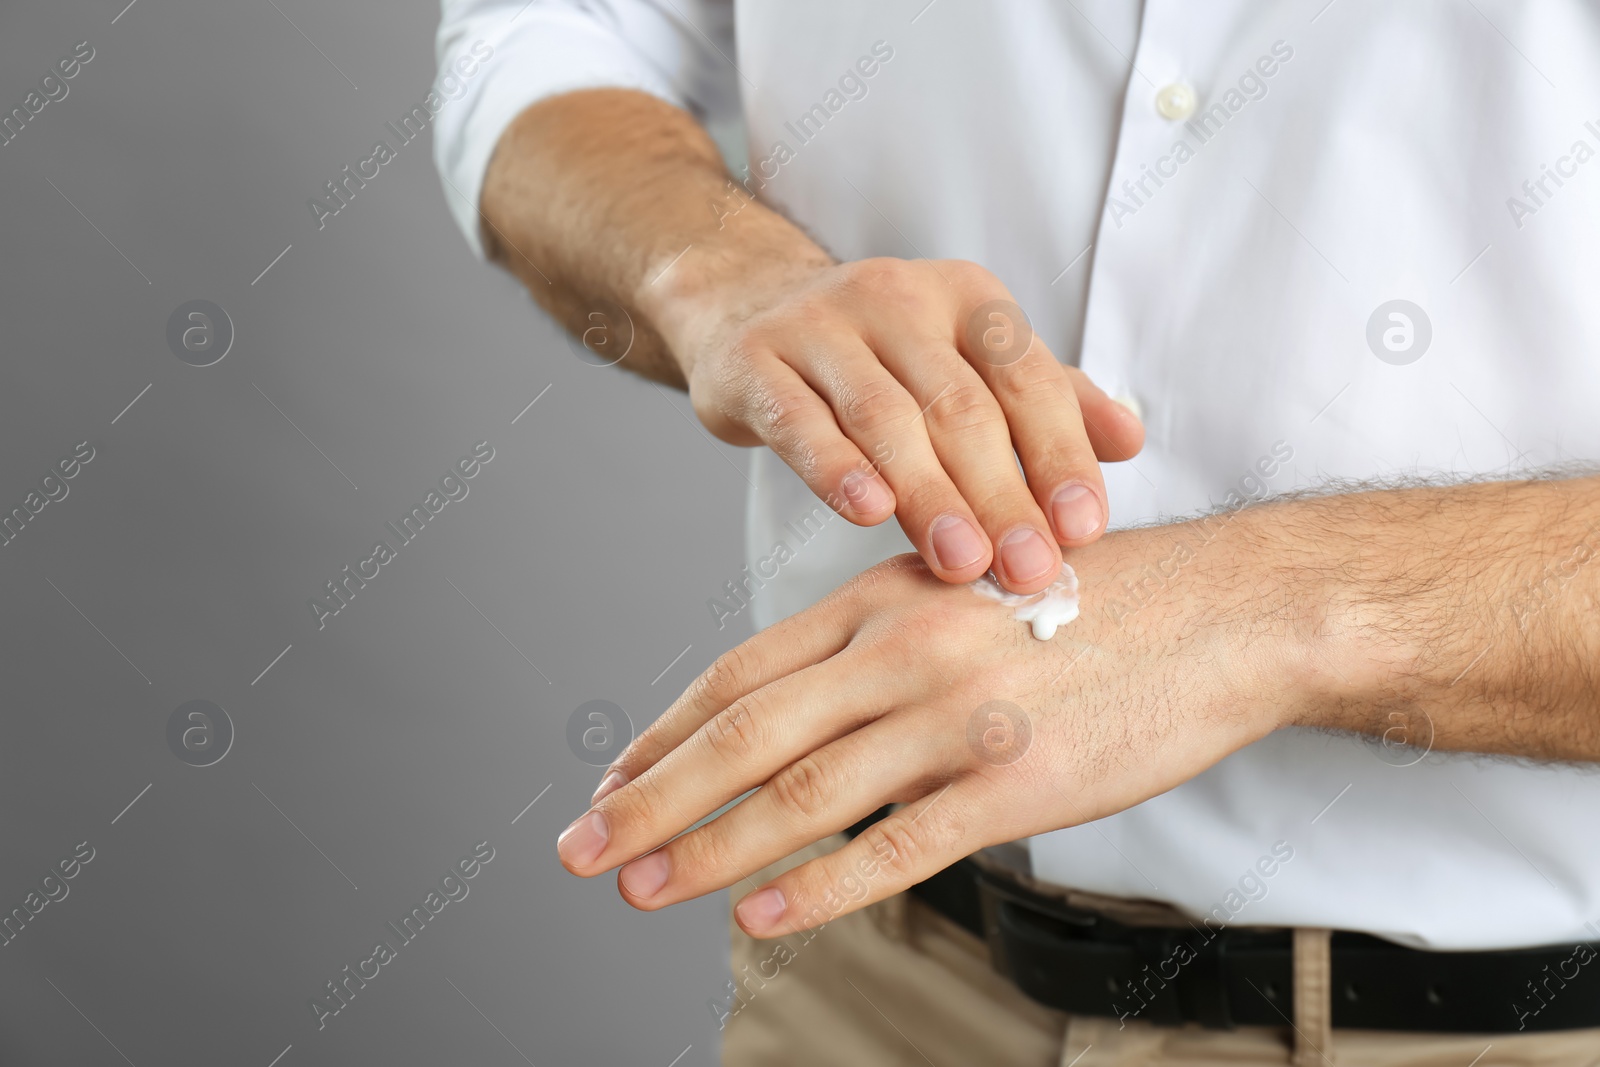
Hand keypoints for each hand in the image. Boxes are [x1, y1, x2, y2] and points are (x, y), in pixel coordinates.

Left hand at [556, 528, 1305, 937]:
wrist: (1222, 610)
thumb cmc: (1090, 599)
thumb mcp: (963, 587)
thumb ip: (877, 639)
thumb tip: (798, 704)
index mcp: (882, 601)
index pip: (741, 674)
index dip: (665, 732)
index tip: (609, 781)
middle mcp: (902, 653)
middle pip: (747, 735)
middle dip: (653, 799)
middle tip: (584, 849)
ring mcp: (957, 718)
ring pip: (804, 795)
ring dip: (711, 849)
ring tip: (644, 889)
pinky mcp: (1016, 784)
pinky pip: (898, 847)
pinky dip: (821, 885)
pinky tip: (762, 915)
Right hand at [642, 254, 1144, 593]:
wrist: (748, 308)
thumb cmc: (881, 356)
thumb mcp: (969, 362)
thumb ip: (1048, 401)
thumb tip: (1129, 441)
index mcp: (967, 299)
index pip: (1027, 379)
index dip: (1058, 455)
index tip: (1081, 530)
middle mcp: (897, 299)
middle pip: (960, 407)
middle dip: (1001, 495)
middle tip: (1028, 570)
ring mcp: (819, 327)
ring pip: (885, 417)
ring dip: (929, 495)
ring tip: (962, 563)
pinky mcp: (754, 363)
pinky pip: (799, 419)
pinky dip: (834, 467)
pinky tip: (867, 511)